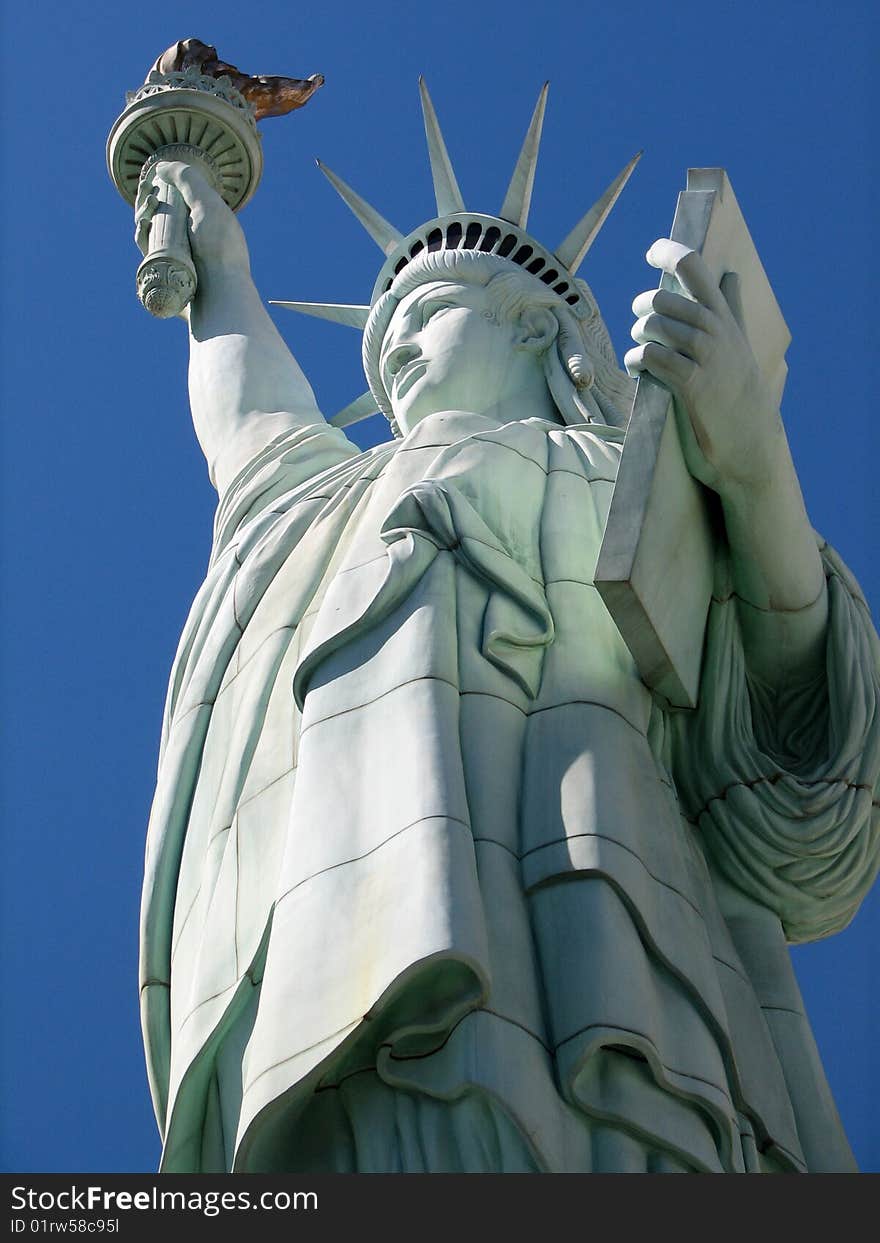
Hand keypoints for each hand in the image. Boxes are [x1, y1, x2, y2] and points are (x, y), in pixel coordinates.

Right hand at [134, 160, 250, 276]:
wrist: (219, 291)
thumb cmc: (218, 248)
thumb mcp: (208, 204)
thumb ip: (187, 178)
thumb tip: (160, 167)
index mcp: (206, 225)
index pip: (181, 202)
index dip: (164, 187)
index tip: (153, 176)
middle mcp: (193, 242)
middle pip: (162, 215)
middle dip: (149, 198)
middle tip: (147, 188)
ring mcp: (178, 259)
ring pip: (152, 232)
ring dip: (144, 213)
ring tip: (149, 204)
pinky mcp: (164, 275)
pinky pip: (148, 251)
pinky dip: (142, 235)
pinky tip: (142, 224)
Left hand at [624, 238, 782, 495]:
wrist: (752, 444)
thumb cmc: (740, 393)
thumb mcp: (740, 344)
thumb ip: (732, 309)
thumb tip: (732, 276)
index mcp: (725, 318)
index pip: (695, 268)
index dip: (669, 253)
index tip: (652, 253)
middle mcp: (716, 331)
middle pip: (664, 297)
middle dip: (643, 308)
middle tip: (642, 324)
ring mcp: (706, 357)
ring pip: (654, 326)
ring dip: (638, 337)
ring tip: (640, 352)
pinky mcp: (692, 384)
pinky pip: (651, 357)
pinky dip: (637, 361)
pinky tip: (638, 370)